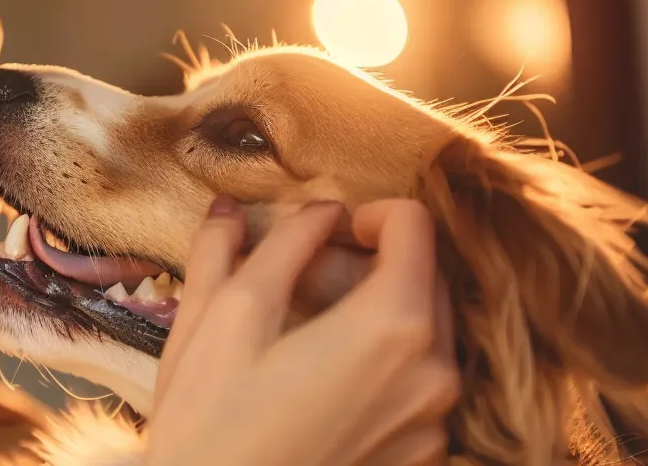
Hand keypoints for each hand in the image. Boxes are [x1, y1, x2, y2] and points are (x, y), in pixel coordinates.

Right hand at [142, 198, 459, 465]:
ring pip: (425, 335)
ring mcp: (434, 424)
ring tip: (312, 334)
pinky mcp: (421, 458)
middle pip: (427, 280)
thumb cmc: (213, 425)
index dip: (372, 212)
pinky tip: (322, 383)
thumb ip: (274, 245)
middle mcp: (434, 374)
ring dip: (380, 315)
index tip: (333, 229)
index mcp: (392, 325)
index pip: (416, 225)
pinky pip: (417, 387)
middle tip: (310, 279)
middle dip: (376, 264)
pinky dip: (384, 367)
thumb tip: (307, 208)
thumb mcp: (225, 316)